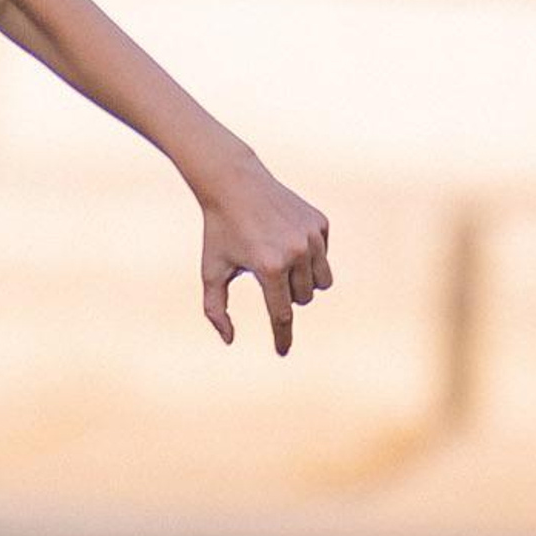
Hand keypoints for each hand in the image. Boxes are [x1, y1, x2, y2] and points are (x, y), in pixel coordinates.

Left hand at [198, 158, 332, 355]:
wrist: (234, 184)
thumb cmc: (219, 231)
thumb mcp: (211, 270)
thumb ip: (215, 308)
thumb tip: (228, 340)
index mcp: (269, 268)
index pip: (281, 314)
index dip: (282, 337)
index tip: (282, 352)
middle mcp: (296, 253)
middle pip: (302, 299)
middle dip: (286, 294)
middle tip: (265, 273)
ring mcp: (313, 237)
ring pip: (321, 282)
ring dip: (303, 281)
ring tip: (280, 263)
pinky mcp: (321, 223)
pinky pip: (323, 256)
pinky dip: (309, 256)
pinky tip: (286, 238)